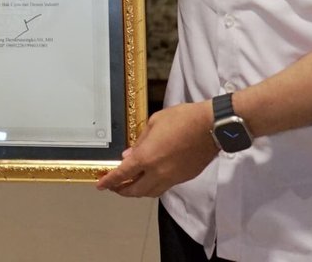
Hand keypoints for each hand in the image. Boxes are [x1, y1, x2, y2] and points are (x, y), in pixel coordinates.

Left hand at [95, 102, 214, 197]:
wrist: (211, 127)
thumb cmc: (182, 119)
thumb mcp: (154, 123)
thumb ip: (140, 141)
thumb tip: (128, 155)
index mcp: (147, 157)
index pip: (123, 174)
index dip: (110, 181)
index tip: (100, 185)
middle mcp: (158, 172)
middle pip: (136, 191)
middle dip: (122, 191)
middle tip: (114, 187)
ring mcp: (172, 178)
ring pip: (150, 192)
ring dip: (138, 191)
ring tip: (131, 184)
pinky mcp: (184, 178)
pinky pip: (164, 187)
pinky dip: (153, 186)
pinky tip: (150, 177)